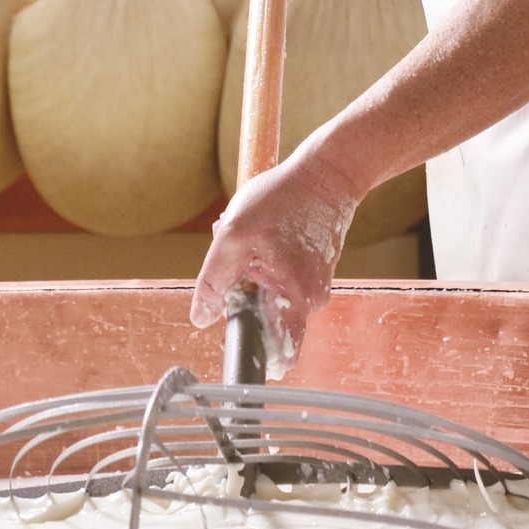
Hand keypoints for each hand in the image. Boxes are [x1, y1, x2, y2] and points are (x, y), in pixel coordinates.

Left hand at [190, 152, 359, 378]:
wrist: (326, 175)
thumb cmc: (283, 200)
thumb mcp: (233, 236)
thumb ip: (214, 282)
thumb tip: (201, 319)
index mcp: (295, 301)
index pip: (278, 354)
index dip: (251, 350)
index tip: (235, 335)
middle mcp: (311, 302)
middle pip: (266, 323)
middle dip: (245, 301)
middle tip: (243, 267)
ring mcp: (314, 288)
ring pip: (270, 300)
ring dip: (253, 279)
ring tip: (256, 245)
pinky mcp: (313, 274)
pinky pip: (280, 284)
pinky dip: (265, 267)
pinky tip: (266, 240)